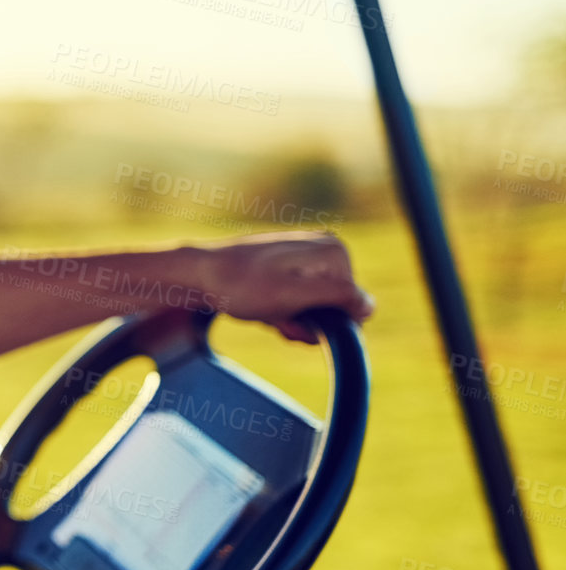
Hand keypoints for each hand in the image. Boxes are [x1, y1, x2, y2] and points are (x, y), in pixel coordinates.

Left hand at [199, 231, 374, 342]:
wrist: (198, 274)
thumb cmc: (242, 285)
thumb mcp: (294, 296)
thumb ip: (336, 298)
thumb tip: (370, 307)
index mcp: (335, 250)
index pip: (353, 307)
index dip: (326, 322)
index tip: (294, 318)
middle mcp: (327, 247)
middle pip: (335, 306)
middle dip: (308, 321)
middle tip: (277, 317)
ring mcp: (309, 257)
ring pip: (316, 307)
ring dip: (293, 319)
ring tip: (266, 311)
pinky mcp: (292, 268)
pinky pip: (300, 301)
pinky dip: (283, 312)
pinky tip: (263, 310)